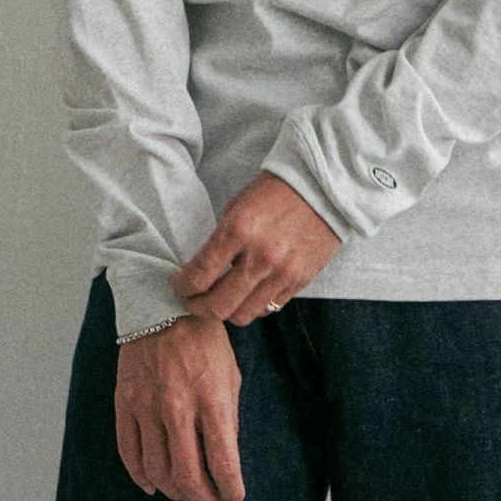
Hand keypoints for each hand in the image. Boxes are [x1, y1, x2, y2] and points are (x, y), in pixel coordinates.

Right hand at [116, 315, 244, 500]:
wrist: (162, 303)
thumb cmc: (203, 337)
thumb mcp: (230, 372)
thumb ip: (228, 416)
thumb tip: (225, 456)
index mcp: (212, 398)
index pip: (223, 462)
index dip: (231, 488)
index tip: (235, 495)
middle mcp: (178, 407)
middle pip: (187, 475)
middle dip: (204, 498)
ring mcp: (147, 406)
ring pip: (157, 470)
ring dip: (174, 491)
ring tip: (187, 492)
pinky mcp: (125, 403)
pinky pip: (129, 452)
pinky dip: (140, 476)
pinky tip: (153, 484)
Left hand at [171, 170, 342, 325]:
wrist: (321, 185)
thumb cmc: (274, 191)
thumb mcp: (237, 207)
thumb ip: (221, 242)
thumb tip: (205, 271)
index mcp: (238, 230)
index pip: (199, 276)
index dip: (182, 287)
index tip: (179, 286)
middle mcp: (260, 257)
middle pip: (219, 307)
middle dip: (199, 308)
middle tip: (193, 301)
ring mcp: (283, 272)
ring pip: (245, 314)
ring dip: (228, 311)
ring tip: (222, 299)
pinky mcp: (301, 280)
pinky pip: (270, 307)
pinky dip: (255, 305)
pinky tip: (250, 292)